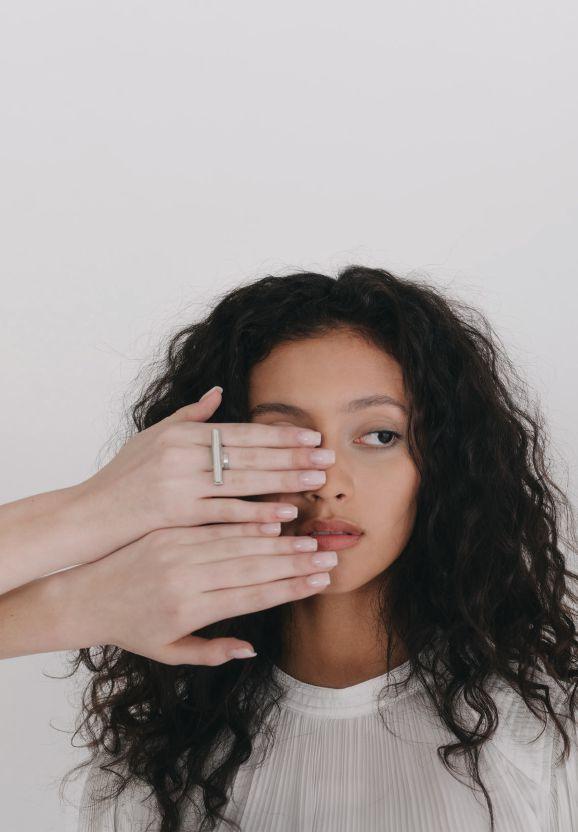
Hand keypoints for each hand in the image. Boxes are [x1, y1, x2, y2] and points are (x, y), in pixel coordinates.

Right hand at [74, 386, 333, 561]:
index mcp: (181, 434)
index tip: (310, 436)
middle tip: (327, 456)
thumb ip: (189, 415)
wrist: (89, 516)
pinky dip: (255, 514)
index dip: (278, 434)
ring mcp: (178, 485)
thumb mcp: (152, 437)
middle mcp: (181, 454)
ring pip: (243, 482)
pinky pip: (224, 515)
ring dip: (283, 481)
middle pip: (249, 454)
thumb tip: (218, 391)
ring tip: (316, 482)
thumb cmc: (122, 478)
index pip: (241, 432)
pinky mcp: (176, 515)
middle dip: (292, 455)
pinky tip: (282, 515)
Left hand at [83, 520, 338, 665]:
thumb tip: (252, 648)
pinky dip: (245, 521)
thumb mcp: (169, 653)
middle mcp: (187, 579)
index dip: (289, 587)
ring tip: (309, 538)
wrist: (84, 596)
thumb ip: (212, 652)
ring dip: (278, 540)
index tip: (319, 581)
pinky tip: (271, 518)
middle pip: (252, 567)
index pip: (251, 596)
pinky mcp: (169, 532)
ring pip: (238, 543)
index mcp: (190, 611)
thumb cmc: (131, 629)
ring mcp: (177, 551)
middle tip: (327, 555)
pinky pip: (214, 525)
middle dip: (294, 562)